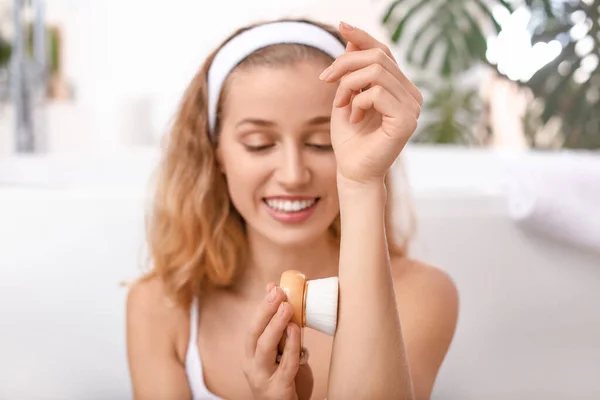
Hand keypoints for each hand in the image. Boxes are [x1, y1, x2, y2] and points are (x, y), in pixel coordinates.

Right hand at [242, 284, 313, 399]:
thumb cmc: (284, 377)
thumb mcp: (279, 351)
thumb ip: (278, 328)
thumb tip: (276, 291)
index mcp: (250, 354)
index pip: (252, 327)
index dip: (262, 306)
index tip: (274, 287)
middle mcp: (252, 366)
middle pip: (254, 335)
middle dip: (266, 311)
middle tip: (279, 293)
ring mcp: (263, 378)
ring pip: (264, 348)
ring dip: (276, 325)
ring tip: (287, 307)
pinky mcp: (278, 389)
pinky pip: (285, 365)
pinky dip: (291, 346)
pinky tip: (296, 330)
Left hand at [321, 22, 422, 185]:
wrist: (353, 171)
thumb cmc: (350, 138)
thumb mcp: (346, 97)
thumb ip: (351, 71)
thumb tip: (350, 38)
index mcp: (400, 88)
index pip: (384, 51)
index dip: (363, 37)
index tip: (341, 26)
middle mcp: (411, 95)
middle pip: (377, 57)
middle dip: (345, 64)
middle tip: (326, 81)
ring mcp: (412, 107)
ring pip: (376, 72)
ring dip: (348, 85)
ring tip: (341, 105)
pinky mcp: (406, 120)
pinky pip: (377, 93)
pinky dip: (357, 102)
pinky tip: (354, 118)